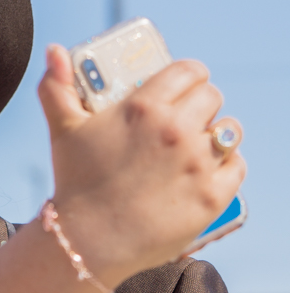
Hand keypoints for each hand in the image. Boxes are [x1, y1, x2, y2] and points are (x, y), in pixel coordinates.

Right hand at [38, 44, 244, 287]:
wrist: (87, 242)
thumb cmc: (75, 183)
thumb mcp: (62, 129)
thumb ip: (56, 85)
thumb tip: (55, 50)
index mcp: (145, 107)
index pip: (189, 71)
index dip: (191, 75)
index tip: (187, 85)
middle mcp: (176, 130)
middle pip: (212, 97)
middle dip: (202, 103)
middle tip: (189, 118)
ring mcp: (197, 164)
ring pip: (228, 131)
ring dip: (217, 134)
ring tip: (202, 145)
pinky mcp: (212, 196)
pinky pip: (237, 167)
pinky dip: (227, 167)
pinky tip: (210, 170)